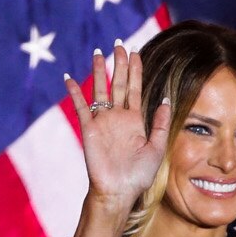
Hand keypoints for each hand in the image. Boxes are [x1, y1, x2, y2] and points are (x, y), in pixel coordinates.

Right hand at [67, 43, 171, 206]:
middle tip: (120, 44)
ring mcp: (103, 122)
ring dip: (100, 72)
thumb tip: (166, 99)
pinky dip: (75, 92)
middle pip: (119, 84)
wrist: (119, 192)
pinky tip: (70, 78)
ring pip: (100, 90)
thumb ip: (161, 123)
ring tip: (99, 53)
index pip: (135, 89)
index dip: (136, 70)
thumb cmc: (138, 175)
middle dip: (120, 64)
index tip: (136, 52)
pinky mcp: (89, 129)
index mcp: (135, 121)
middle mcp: (118, 117)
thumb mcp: (157, 147)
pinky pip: (81, 107)